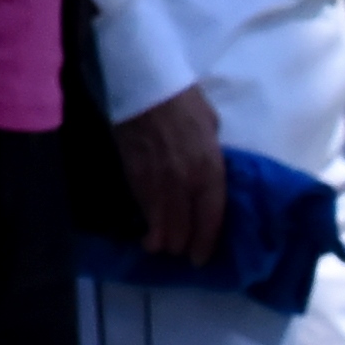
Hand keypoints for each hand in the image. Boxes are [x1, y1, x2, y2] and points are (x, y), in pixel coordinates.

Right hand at [114, 81, 227, 263]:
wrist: (144, 86)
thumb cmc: (184, 101)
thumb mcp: (211, 129)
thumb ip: (211, 156)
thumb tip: (208, 172)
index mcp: (210, 169)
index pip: (210, 218)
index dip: (205, 242)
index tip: (201, 258)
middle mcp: (185, 182)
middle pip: (183, 228)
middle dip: (183, 245)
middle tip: (182, 252)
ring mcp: (157, 182)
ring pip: (160, 225)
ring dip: (162, 240)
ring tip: (161, 247)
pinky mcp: (133, 177)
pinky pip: (142, 209)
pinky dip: (146, 223)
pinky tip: (147, 231)